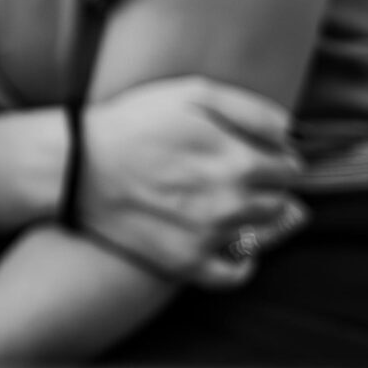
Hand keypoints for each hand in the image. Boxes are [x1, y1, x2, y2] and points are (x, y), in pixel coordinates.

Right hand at [78, 76, 305, 286]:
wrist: (77, 164)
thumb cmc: (135, 122)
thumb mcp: (193, 92)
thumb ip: (252, 110)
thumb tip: (290, 135)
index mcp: (238, 160)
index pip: (291, 170)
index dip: (276, 158)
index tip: (257, 153)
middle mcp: (232, 203)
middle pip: (281, 203)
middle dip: (268, 188)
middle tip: (237, 176)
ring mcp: (210, 237)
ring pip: (264, 235)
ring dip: (257, 219)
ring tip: (229, 202)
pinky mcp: (186, 262)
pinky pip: (235, 274)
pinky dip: (241, 262)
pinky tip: (230, 243)